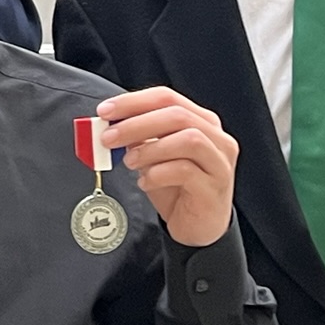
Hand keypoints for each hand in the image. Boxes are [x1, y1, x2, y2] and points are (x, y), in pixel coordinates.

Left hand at [97, 87, 239, 247]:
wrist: (198, 227)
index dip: (133, 101)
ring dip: (150, 148)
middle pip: (177, 115)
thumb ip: (138, 137)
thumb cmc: (177, 188)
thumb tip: (109, 124)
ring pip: (189, 139)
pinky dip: (158, 174)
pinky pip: (187, 171)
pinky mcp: (215, 187)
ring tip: (129, 162)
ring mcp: (219, 162)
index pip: (167, 98)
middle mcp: (217, 138)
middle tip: (108, 137)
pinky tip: (145, 182)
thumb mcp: (153, 157)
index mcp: (202, 122)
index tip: (105, 111)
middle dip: (136, 123)